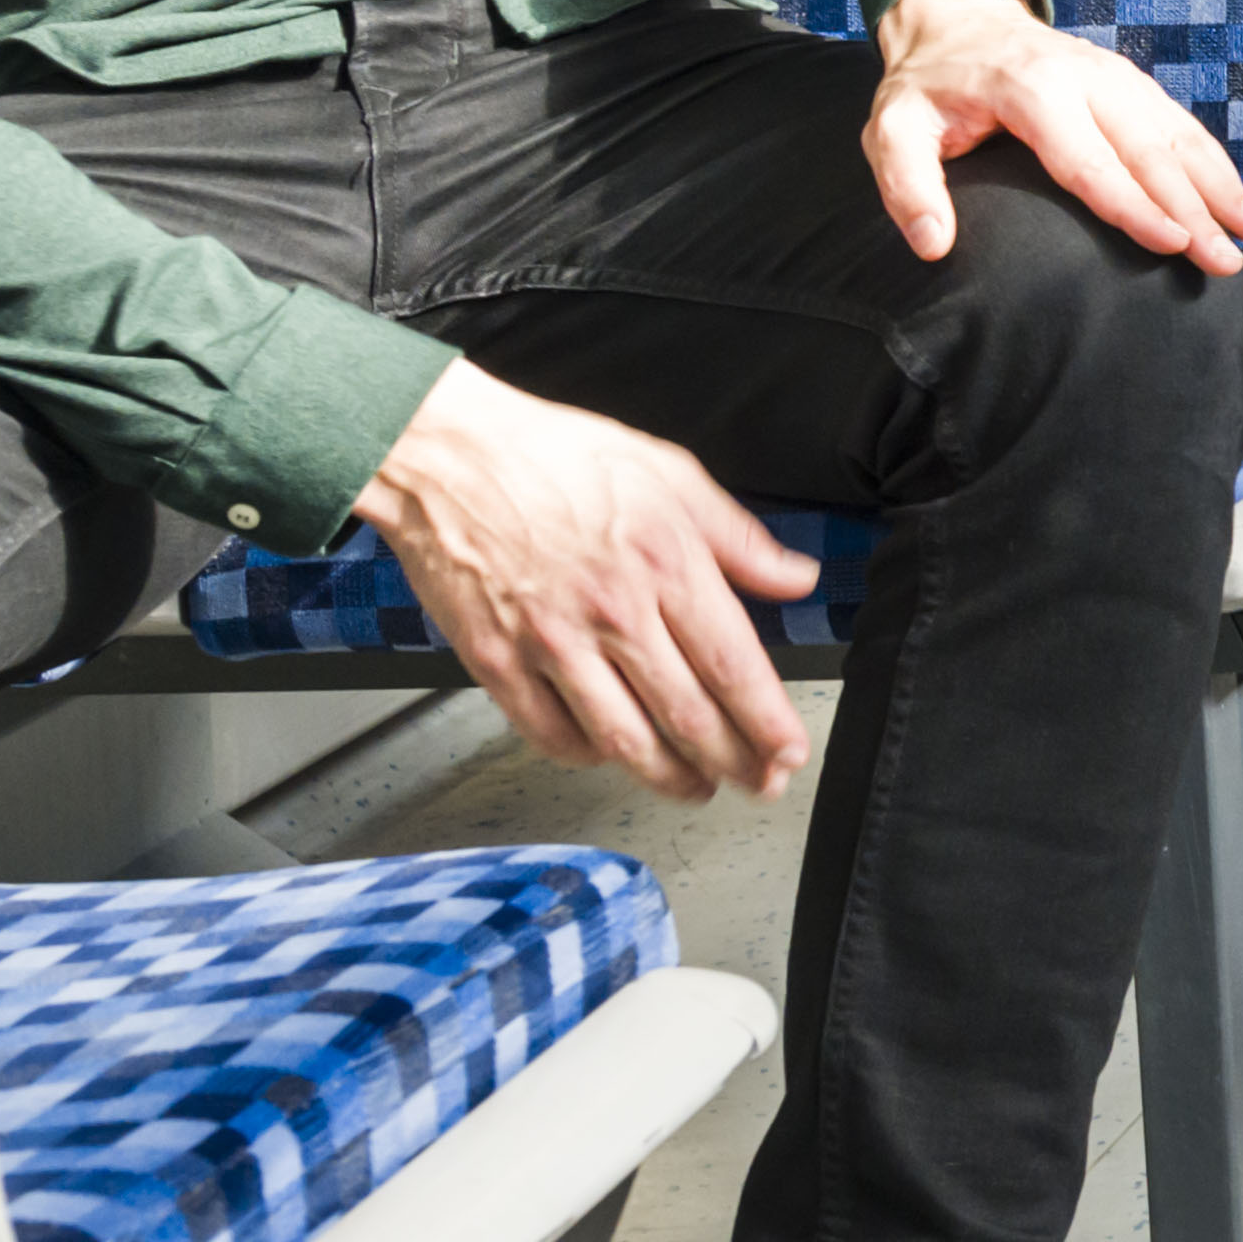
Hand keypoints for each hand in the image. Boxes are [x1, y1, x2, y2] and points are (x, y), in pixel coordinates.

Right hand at [352, 360, 814, 798]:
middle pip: (688, 717)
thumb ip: (739, 537)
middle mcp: (613, 612)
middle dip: (734, 764)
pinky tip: (610, 754)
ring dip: (669, 777)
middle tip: (757, 783)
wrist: (446, 455)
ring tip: (695, 786)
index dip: (768, 724)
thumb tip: (796, 577)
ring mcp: (551, 643)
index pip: (734, 667)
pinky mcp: (497, 663)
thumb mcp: (669, 473)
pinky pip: (551, 735)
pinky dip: (587, 756)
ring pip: (625, 741)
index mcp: (664, 563)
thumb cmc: (552, 456)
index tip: (789, 753)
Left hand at [866, 0, 1242, 273]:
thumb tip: (933, 247)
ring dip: (1218, 183)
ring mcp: (1112, 75)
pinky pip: (1178, 122)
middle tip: (1224, 262)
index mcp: (1028, 90)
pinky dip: (1212, 161)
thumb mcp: (891, 130)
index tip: (1171, 244)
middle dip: (1193, 208)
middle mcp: (1082, 76)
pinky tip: (1236, 198)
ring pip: (1175, 132)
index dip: (1133, 205)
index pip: (1088, 158)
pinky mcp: (1128, 81)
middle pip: (1147, 149)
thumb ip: (906, 187)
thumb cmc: (925, 87)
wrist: (956, 17)